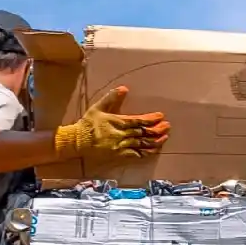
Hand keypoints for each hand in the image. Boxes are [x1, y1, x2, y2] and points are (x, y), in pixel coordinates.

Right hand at [53, 87, 170, 160]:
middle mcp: (122, 135)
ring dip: (155, 141)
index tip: (160, 116)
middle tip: (167, 126)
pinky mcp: (120, 156)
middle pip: (143, 133)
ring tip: (165, 137)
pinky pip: (136, 155)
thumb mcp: (98, 108)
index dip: (150, 119)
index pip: (138, 121)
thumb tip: (124, 88)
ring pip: (142, 144)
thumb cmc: (88, 123)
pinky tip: (155, 150)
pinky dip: (147, 153)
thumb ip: (111, 98)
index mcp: (117, 122)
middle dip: (156, 130)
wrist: (78, 142)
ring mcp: (121, 147)